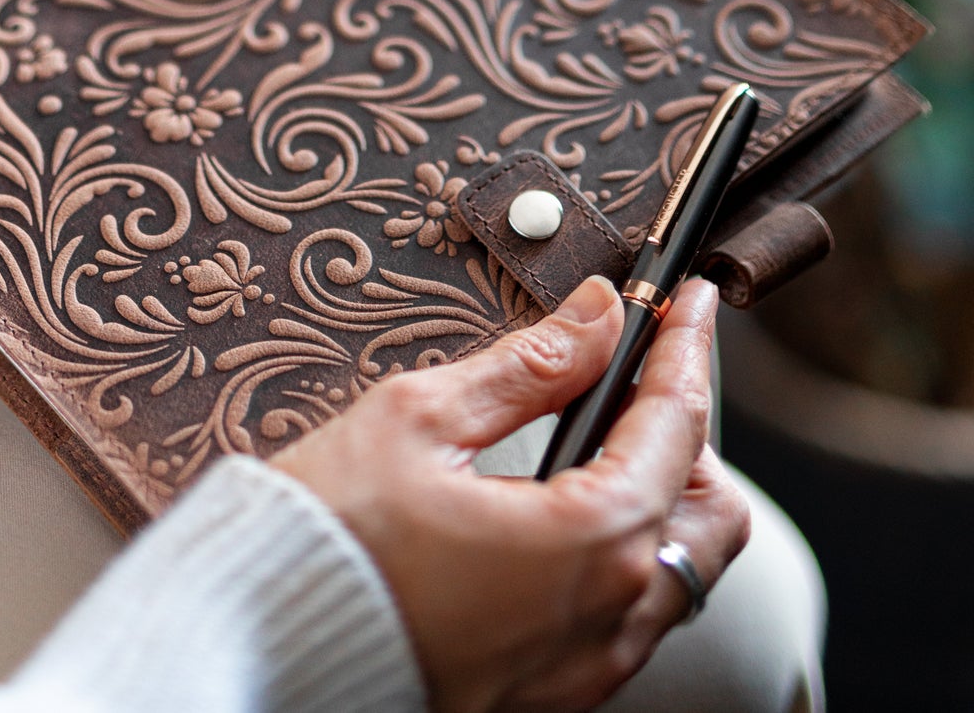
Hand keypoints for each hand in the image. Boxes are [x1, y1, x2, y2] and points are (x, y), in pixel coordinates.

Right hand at [270, 276, 748, 712]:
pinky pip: (631, 618)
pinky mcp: (553, 694)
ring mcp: (585, 668)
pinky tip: (567, 510)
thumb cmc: (331, 537)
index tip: (690, 300)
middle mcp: (608, 619)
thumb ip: (529, 365)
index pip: (678, 423)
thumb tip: (595, 314)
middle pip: (713, 513)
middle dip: (690, 434)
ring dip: (663, 494)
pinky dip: (627, 553)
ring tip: (597, 437)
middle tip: (634, 377)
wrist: (260, 644)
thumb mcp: (421, 420)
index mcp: (589, 544)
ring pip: (679, 571)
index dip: (687, 346)